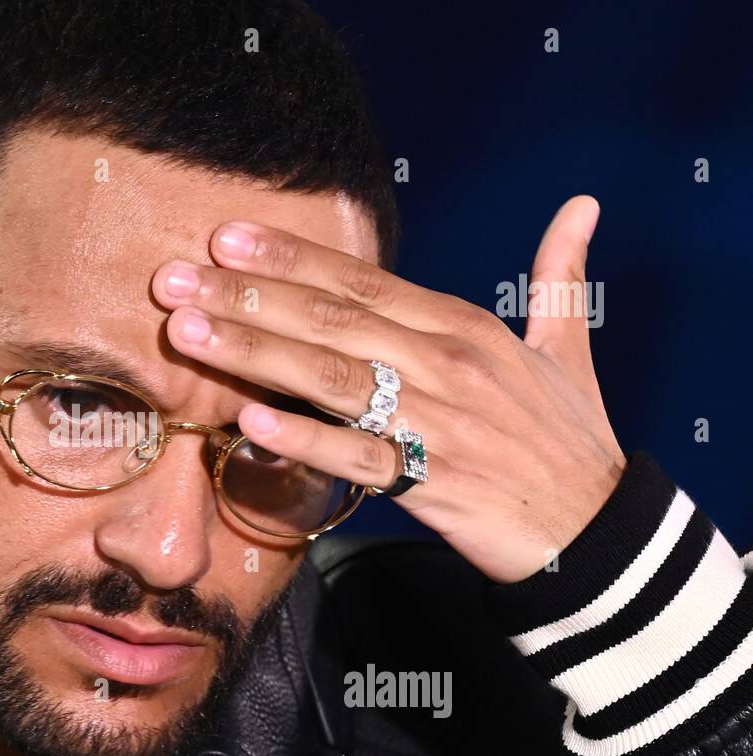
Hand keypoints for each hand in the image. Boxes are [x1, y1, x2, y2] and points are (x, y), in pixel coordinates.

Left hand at [151, 195, 626, 583]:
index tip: (227, 238)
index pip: (362, 281)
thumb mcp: (567, 345)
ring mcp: (437, 424)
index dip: (292, 257)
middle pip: (331, 320)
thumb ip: (560, 275)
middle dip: (247, 296)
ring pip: (332, 379)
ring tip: (190, 333)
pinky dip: (305, 440)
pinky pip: (358, 458)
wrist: (600, 528)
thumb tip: (581, 206)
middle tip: (175, 280)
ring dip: (254, 353)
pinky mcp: (432, 483)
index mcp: (464, 326)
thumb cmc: (570, 436)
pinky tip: (251, 422)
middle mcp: (446, 364)